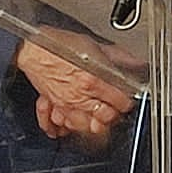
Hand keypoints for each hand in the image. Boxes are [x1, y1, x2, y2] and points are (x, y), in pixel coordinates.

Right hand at [15, 39, 136, 148]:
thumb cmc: (60, 45)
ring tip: (101, 115)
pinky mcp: (57, 107)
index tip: (127, 100)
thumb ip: (119, 57)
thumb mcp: (95, 46)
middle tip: (116, 108)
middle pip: (106, 118)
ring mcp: (67, 104)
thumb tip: (136, 63)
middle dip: (114, 114)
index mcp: (93, 80)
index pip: (119, 102)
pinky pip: (67, 126)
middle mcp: (81, 96)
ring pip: (88, 127)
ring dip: (97, 123)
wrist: (34, 49)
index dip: (127, 102)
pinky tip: (81, 121)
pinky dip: (75, 126)